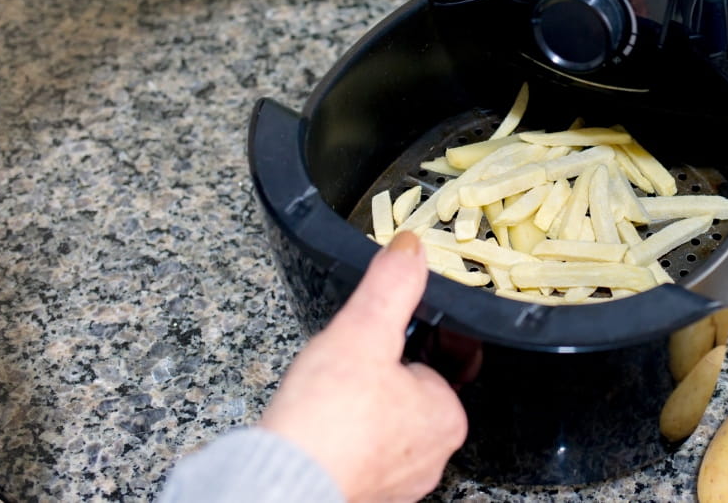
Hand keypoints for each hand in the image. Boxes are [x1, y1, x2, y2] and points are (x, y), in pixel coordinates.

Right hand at [260, 232, 466, 502]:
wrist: (280, 483)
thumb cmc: (329, 421)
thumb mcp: (364, 330)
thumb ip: (391, 285)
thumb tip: (411, 249)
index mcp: (446, 418)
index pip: (441, 363)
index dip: (414, 339)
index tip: (387, 329)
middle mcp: (430, 457)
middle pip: (411, 393)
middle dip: (385, 372)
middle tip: (352, 357)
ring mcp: (396, 480)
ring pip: (385, 424)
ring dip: (363, 404)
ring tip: (332, 388)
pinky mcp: (362, 492)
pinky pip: (359, 451)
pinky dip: (343, 435)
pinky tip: (321, 421)